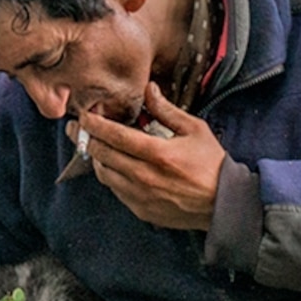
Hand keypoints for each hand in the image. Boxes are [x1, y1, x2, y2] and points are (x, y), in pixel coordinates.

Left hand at [79, 80, 227, 232]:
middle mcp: (144, 176)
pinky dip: (110, 176)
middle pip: (101, 155)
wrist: (223, 203)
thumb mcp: (194, 130)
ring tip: (94, 145)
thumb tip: (148, 90)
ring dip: (95, 158)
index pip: (113, 136)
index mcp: (157, 154)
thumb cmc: (211, 164)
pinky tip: (113, 166)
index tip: (83, 116)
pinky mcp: (140, 210)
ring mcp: (140, 196)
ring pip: (104, 174)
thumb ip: (166, 110)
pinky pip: (115, 191)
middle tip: (76, 128)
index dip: (93, 124)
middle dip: (84, 138)